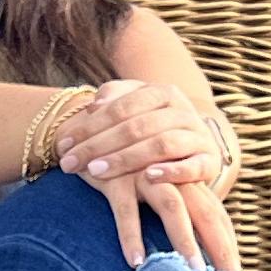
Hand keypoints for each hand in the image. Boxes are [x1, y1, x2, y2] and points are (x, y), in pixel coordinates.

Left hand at [54, 79, 223, 191]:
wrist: (196, 148)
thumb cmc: (153, 128)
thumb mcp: (133, 108)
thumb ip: (114, 99)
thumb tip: (95, 104)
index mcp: (163, 93)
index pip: (121, 107)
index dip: (89, 126)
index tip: (62, 145)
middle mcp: (183, 111)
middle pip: (136, 126)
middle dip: (98, 146)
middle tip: (70, 164)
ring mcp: (198, 136)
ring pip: (161, 144)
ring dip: (126, 159)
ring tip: (96, 171)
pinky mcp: (209, 162)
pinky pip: (193, 167)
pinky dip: (172, 171)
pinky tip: (150, 178)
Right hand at [77, 156, 245, 270]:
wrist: (87, 128)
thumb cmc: (121, 164)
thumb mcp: (151, 181)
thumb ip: (172, 206)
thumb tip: (183, 252)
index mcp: (185, 180)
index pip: (215, 216)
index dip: (228, 246)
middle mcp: (172, 177)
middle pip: (207, 214)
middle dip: (221, 249)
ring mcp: (145, 175)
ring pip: (173, 209)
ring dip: (185, 242)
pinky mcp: (117, 178)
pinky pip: (126, 210)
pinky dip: (131, 236)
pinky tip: (136, 262)